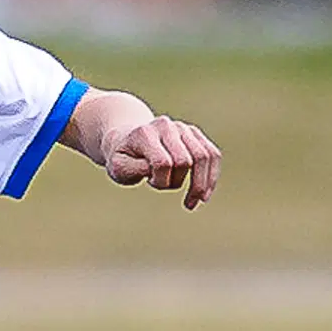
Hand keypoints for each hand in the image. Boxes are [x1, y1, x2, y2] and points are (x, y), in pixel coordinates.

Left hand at [105, 117, 220, 208]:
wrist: (128, 139)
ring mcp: (183, 128)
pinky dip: (212, 177)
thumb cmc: (123, 158)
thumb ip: (135, 170)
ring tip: (192, 203)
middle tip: (162, 187)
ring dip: (201, 185)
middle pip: (185, 161)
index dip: (160, 181)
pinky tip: (204, 195)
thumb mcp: (118, 168)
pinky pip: (213, 155)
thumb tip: (162, 169)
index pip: (163, 163)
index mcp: (145, 134)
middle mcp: (167, 126)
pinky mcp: (195, 134)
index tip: (149, 182)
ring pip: (205, 156)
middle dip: (177, 182)